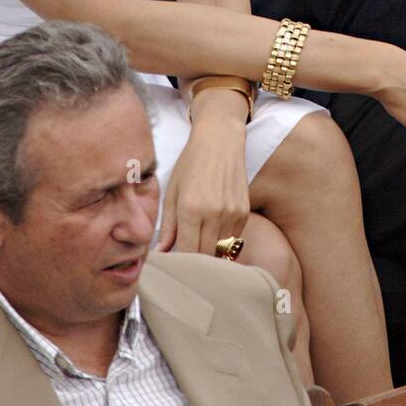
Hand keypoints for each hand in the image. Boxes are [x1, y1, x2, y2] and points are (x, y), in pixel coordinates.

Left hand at [155, 89, 250, 254]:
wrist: (220, 139)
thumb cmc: (191, 163)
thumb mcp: (172, 192)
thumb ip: (168, 226)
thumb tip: (161, 253)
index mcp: (191, 208)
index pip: (186, 252)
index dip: (180, 263)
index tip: (173, 266)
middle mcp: (214, 213)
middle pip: (205, 256)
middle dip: (194, 262)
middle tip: (184, 260)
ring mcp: (232, 214)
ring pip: (221, 251)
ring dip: (209, 253)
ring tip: (198, 244)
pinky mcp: (244, 212)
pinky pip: (232, 239)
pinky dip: (222, 241)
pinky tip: (213, 229)